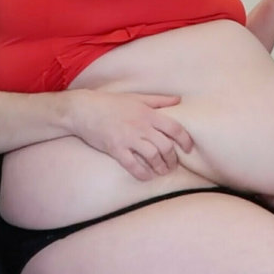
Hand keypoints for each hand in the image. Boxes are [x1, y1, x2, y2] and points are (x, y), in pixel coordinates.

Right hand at [71, 90, 192, 180]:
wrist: (84, 109)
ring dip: (160, 167)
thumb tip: (179, 100)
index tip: (188, 149)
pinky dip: (143, 174)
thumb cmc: (111, 102)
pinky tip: (147, 176)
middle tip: (173, 164)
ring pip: (152, 156)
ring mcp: (128, 138)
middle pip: (165, 146)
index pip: (174, 128)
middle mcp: (141, 126)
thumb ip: (159, 100)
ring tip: (162, 171)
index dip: (185, 140)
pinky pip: (133, 165)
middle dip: (173, 158)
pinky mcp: (115, 149)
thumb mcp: (137, 97)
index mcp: (148, 113)